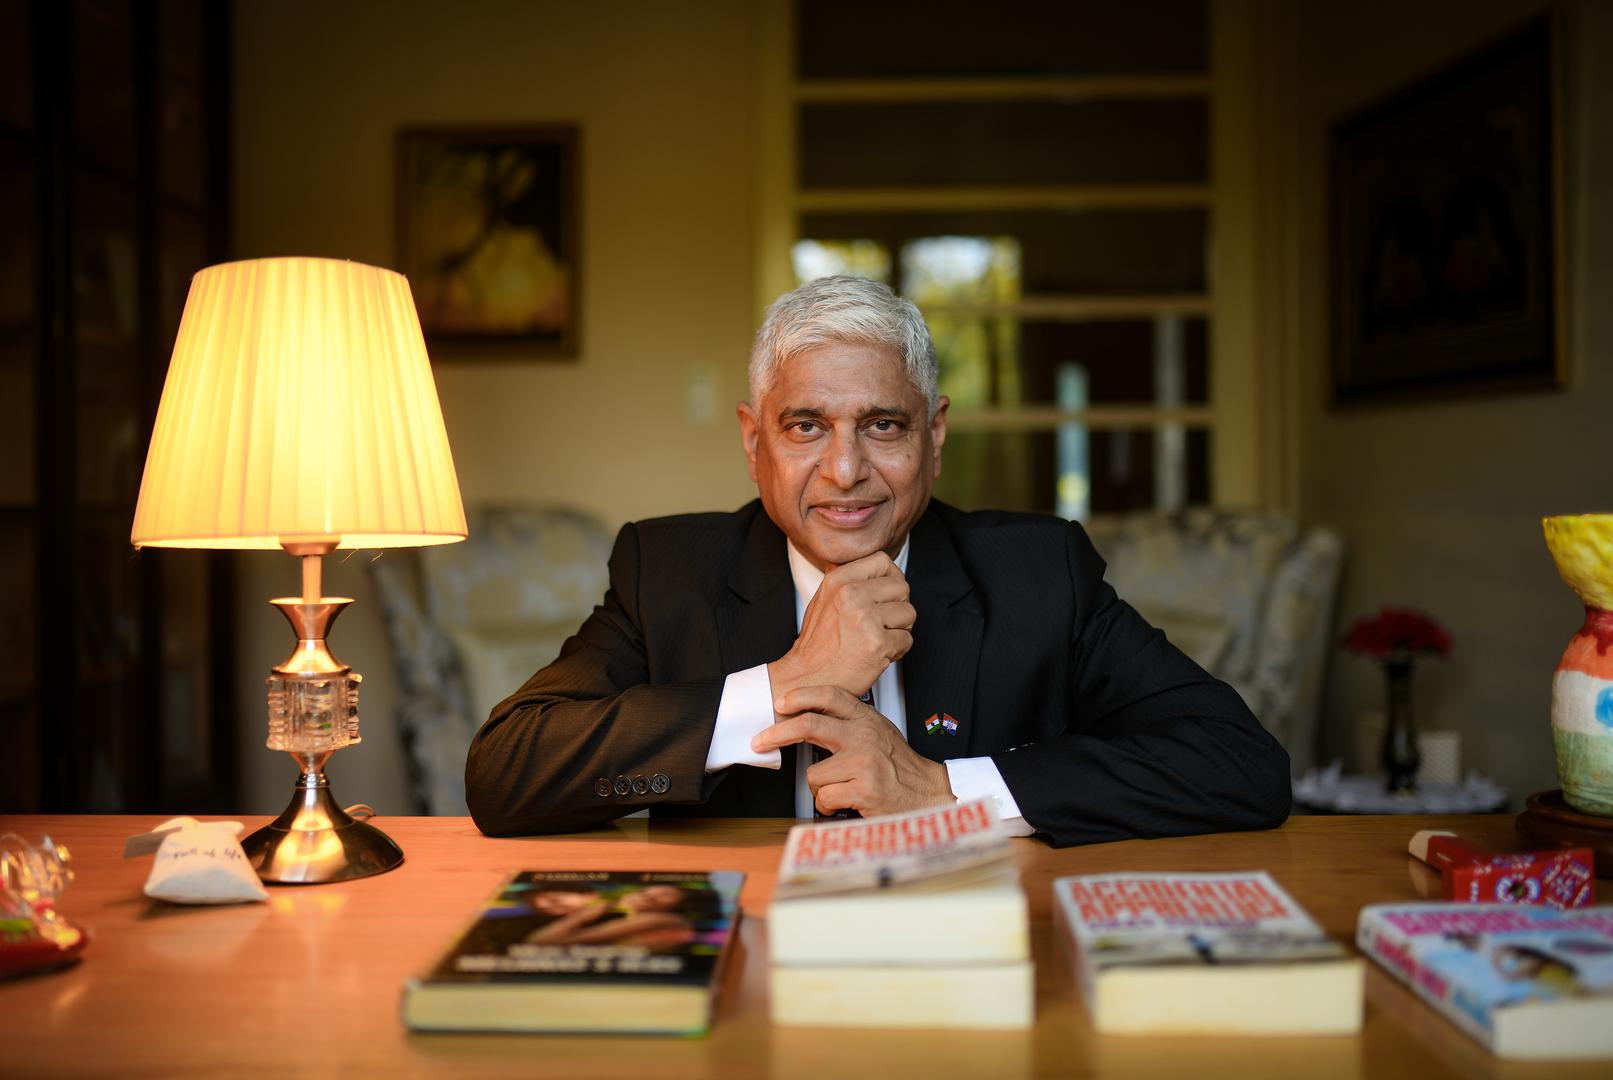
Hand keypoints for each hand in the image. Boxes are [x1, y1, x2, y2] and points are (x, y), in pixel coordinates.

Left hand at [752, 685, 953, 816]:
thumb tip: (807, 719)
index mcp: (866, 720)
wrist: (928, 793)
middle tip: (760, 741)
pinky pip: (824, 798)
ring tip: (842, 788)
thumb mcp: (877, 733)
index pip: (830, 696)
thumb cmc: (899, 767)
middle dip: (777, 734)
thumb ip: (848, 724)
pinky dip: (830, 806)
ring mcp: (864, 762)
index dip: (801, 696)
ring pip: (813, 775)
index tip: (781, 703)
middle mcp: (864, 736)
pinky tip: (848, 802)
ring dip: (821, 788)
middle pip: (810, 725)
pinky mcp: (864, 789)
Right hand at [767, 552, 914, 699]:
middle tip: (881, 624)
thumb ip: (849, 579)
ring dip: (899, 629)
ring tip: (878, 638)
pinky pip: (907, 639)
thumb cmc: (819, 643)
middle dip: (897, 607)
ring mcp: (865, 618)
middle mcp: (851, 595)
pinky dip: (897, 650)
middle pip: (901, 587)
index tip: (885, 595)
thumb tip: (877, 564)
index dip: (890, 578)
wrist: (807, 679)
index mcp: (838, 580)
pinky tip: (878, 654)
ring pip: (909, 613)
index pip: (882, 561)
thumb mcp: (824, 598)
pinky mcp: (877, 643)